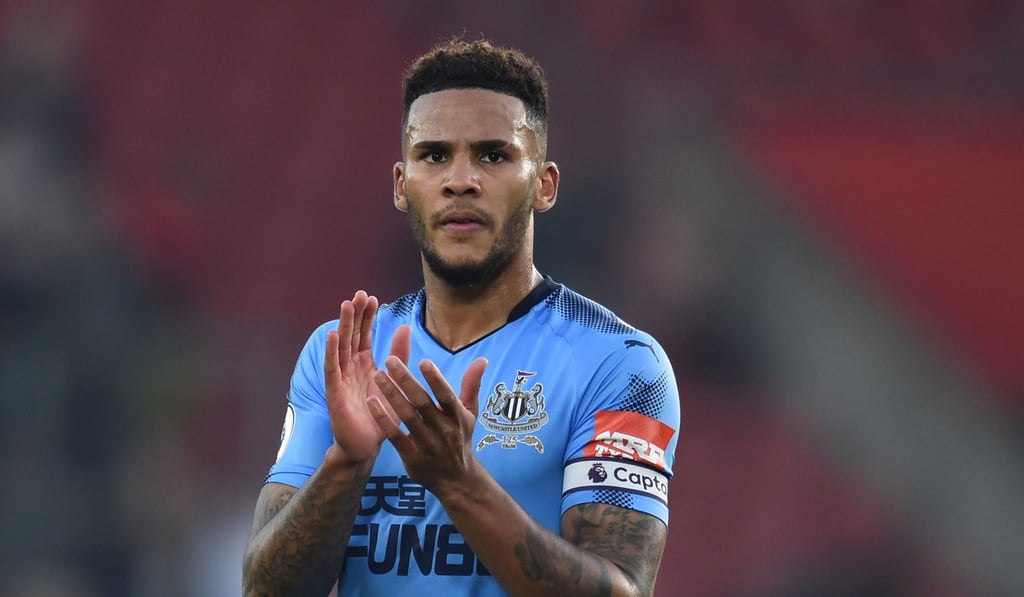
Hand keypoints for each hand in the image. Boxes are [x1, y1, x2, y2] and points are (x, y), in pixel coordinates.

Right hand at [324, 290, 409, 464]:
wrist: (366, 446)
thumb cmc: (380, 415)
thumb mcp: (395, 381)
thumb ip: (399, 355)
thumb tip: (405, 326)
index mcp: (365, 364)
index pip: (364, 335)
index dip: (366, 317)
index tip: (371, 297)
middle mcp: (350, 368)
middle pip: (351, 336)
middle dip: (355, 315)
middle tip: (359, 294)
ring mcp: (341, 379)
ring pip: (341, 347)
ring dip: (343, 326)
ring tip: (346, 305)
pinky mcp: (335, 392)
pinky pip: (332, 369)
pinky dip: (332, 351)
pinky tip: (333, 335)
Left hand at [367, 355, 487, 495]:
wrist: (456, 480)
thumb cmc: (460, 439)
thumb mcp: (470, 413)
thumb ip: (472, 385)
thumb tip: (482, 359)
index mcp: (457, 417)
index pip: (446, 396)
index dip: (436, 379)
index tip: (423, 361)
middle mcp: (442, 429)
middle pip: (422, 402)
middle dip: (406, 380)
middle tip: (390, 360)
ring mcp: (426, 443)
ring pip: (406, 416)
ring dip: (391, 394)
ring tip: (378, 375)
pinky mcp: (411, 455)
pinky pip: (394, 435)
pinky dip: (382, 419)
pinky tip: (371, 402)